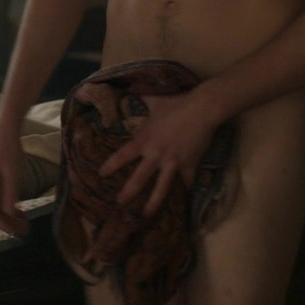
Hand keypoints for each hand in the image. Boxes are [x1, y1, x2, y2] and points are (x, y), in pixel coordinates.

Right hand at [0, 125, 28, 237]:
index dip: (5, 225)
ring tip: (23, 220)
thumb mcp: (14, 174)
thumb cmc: (10, 151)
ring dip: (8, 215)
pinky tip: (18, 208)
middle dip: (8, 223)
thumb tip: (9, 214)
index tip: (19, 232)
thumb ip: (10, 194)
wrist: (5, 132)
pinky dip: (7, 206)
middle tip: (25, 230)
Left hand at [99, 91, 220, 215]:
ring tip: (146, 214)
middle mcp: (155, 155)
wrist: (203, 109)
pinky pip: (186, 183)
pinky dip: (184, 192)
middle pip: (138, 179)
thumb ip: (140, 100)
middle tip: (119, 203)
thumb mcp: (153, 101)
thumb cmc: (176, 104)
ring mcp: (173, 163)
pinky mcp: (189, 166)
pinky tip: (181, 201)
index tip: (101, 174)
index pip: (122, 156)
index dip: (110, 166)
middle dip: (127, 193)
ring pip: (161, 188)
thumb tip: (128, 89)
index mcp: (144, 140)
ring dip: (153, 203)